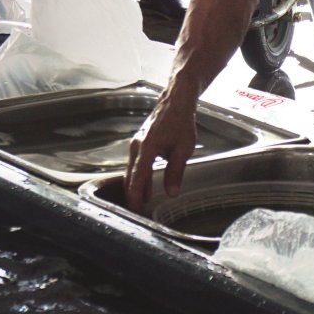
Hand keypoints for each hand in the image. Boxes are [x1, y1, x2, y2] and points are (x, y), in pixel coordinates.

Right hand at [126, 87, 198, 209]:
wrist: (175, 103)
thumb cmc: (180, 123)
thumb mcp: (183, 149)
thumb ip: (175, 172)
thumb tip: (171, 192)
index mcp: (147, 147)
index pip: (138, 176)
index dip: (136, 193)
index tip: (136, 207)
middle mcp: (137, 146)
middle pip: (131, 175)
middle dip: (132, 193)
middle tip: (135, 210)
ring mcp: (136, 143)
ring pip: (132, 170)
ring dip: (136, 186)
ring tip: (140, 202)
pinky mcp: (140, 143)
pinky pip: (136, 163)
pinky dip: (139, 176)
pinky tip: (145, 187)